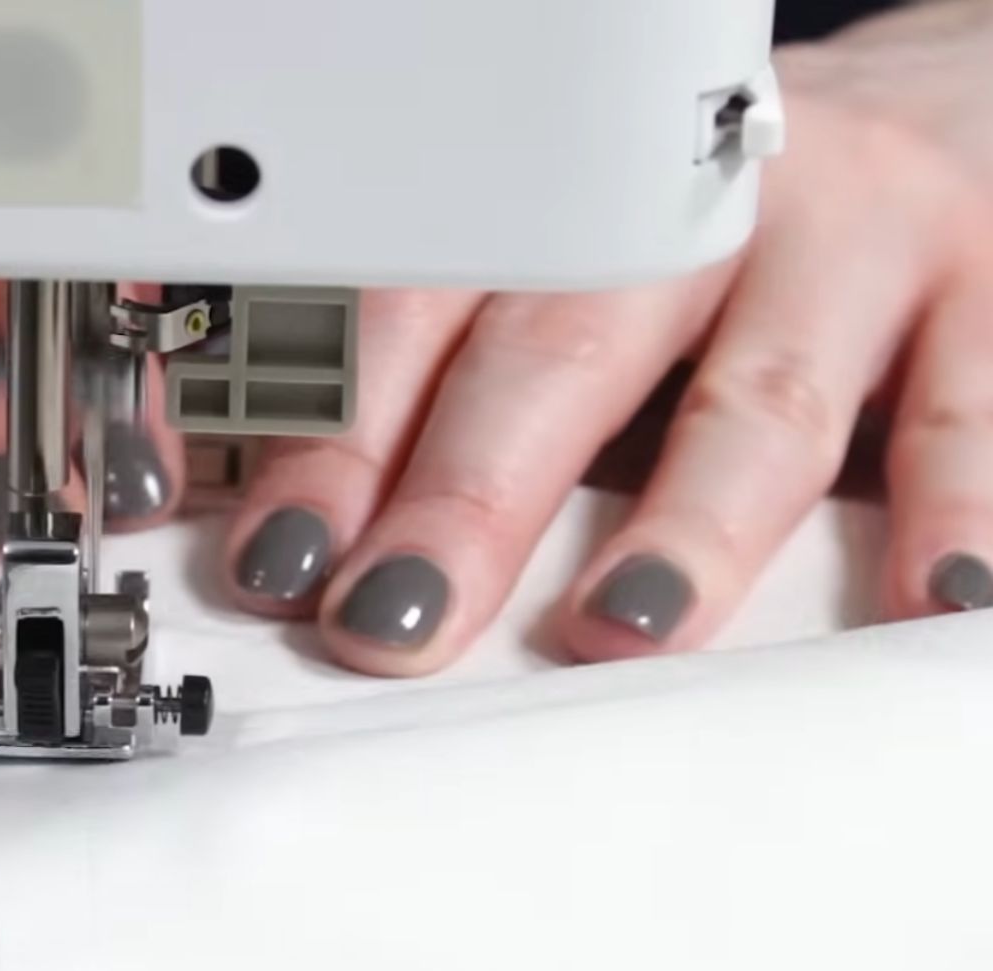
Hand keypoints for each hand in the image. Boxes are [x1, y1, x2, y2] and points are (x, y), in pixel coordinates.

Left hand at [221, 12, 992, 674]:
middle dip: (464, 497)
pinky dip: (949, 505)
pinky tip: (922, 595)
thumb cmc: (703, 242)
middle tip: (392, 618)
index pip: (416, 316)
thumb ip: (455, 392)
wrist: (931, 115)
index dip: (336, 441)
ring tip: (614, 629)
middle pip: (557, 352)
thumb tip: (299, 534)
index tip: (275, 561)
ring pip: (753, 389)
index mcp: (558, 205)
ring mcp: (841, 241)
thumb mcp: (565, 288)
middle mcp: (691, 211)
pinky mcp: (981, 288)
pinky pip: (963, 409)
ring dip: (678, 522)